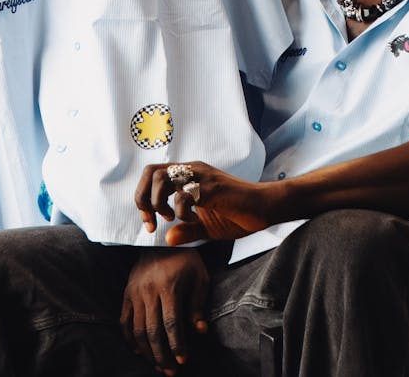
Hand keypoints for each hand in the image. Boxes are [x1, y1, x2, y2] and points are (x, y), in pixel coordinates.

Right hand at [120, 249, 208, 374]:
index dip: (177, 345)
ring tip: (157, 365)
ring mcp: (135, 291)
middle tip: (170, 371)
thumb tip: (201, 331)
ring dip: (146, 352)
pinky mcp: (127, 292)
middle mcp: (148, 290)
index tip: (183, 361)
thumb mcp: (199, 276)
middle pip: (152, 331)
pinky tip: (138, 351)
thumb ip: (198, 304)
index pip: (171, 324)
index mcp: (169, 286)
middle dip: (162, 355)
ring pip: (136, 329)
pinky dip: (129, 339)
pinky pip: (124, 320)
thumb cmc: (186, 259)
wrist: (162, 239)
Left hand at [135, 162, 274, 245]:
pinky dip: (181, 212)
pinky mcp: (212, 187)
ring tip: (172, 218)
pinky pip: (184, 195)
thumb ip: (186, 230)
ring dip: (159, 202)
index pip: (152, 176)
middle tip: (154, 222)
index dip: (143, 199)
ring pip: (162, 178)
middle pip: (150, 172)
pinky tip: (193, 220)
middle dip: (144, 199)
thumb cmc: (238, 215)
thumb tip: (167, 238)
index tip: (150, 224)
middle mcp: (191, 170)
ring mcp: (201, 176)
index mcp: (188, 176)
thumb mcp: (206, 227)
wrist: (264, 208)